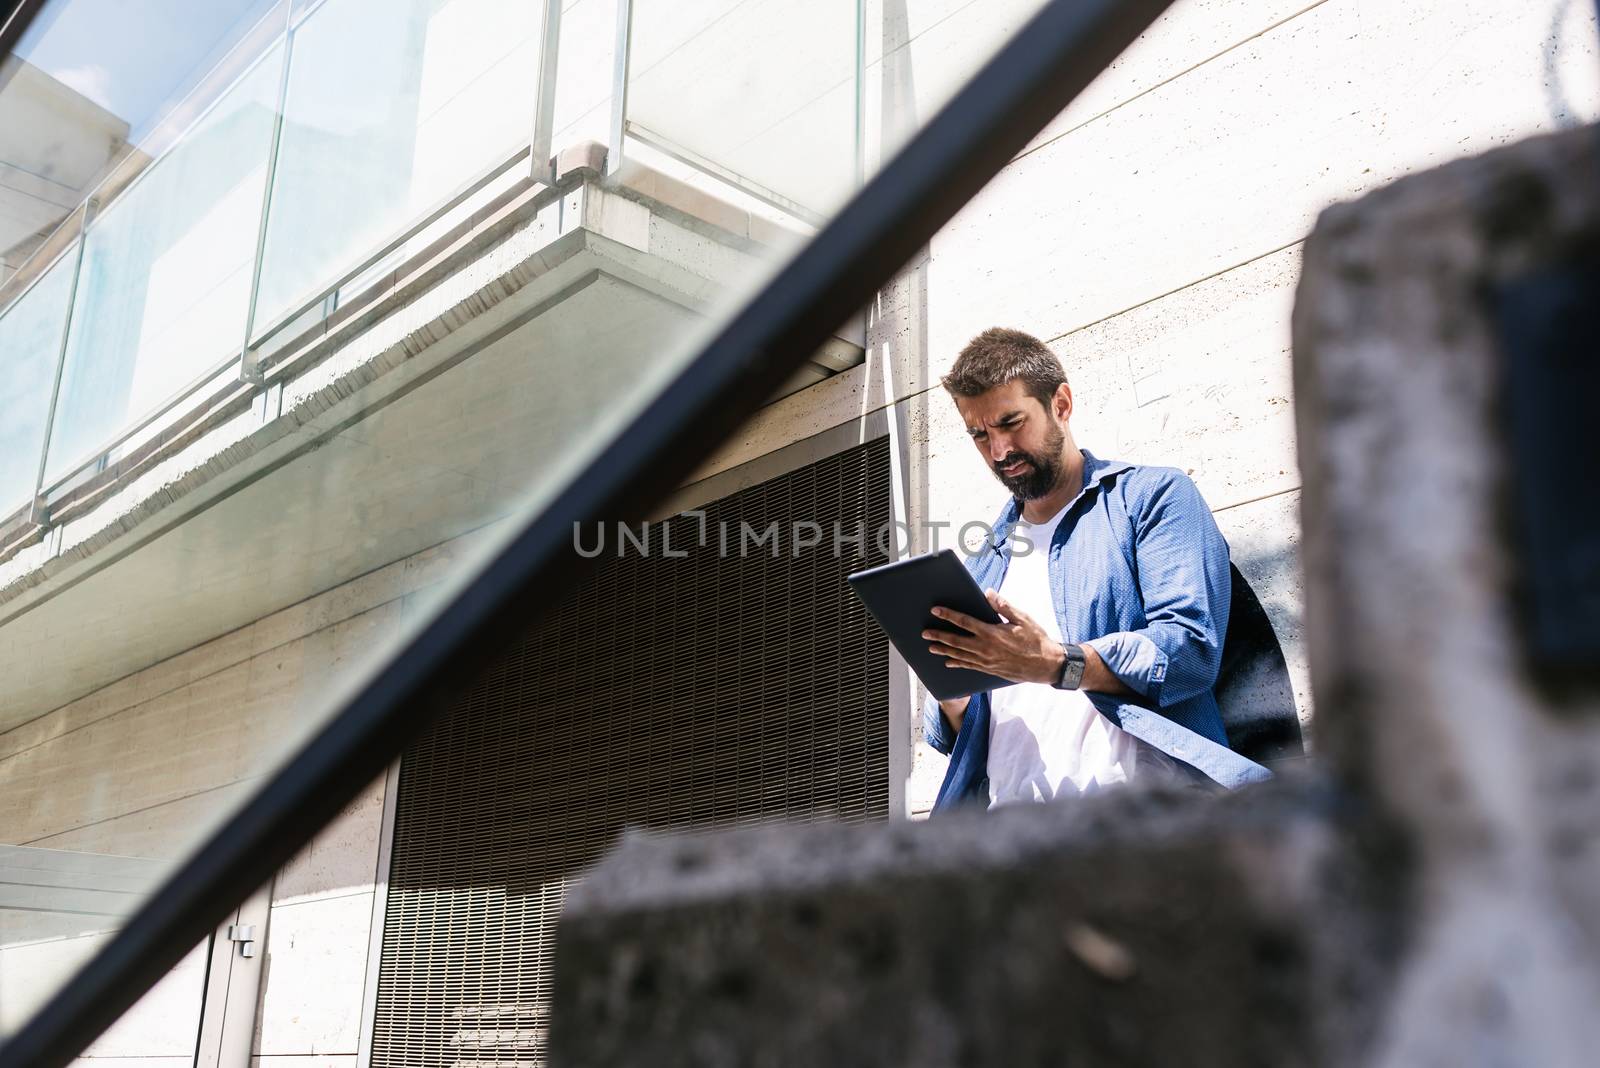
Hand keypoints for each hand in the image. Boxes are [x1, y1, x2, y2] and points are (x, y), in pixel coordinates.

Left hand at [922, 590, 1064, 685]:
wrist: (1046, 665)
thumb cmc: (1036, 639)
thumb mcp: (1022, 619)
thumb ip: (1003, 606)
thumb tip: (988, 593)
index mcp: (992, 633)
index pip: (965, 622)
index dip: (948, 615)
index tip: (936, 610)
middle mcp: (986, 648)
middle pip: (956, 641)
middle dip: (939, 635)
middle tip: (924, 632)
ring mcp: (986, 661)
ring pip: (959, 655)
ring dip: (944, 650)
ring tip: (930, 646)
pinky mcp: (989, 669)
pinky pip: (969, 666)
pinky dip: (957, 663)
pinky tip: (948, 662)